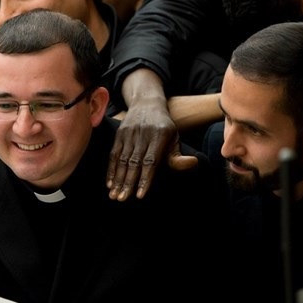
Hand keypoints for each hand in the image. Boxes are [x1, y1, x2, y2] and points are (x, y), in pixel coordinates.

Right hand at [107, 69, 196, 199]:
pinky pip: (113, 154)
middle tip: (122, 199)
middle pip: (134, 162)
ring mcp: (129, 133)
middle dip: (128, 182)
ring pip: (122, 160)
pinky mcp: (119, 134)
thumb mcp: (174, 137)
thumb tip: (193, 163)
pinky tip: (109, 182)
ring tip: (114, 195)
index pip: (151, 161)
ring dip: (117, 179)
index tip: (140, 195)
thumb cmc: (164, 126)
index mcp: (159, 136)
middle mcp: (142, 134)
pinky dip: (111, 169)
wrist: (146, 102)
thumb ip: (178, 155)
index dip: (145, 179)